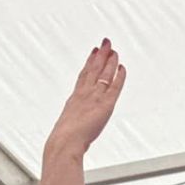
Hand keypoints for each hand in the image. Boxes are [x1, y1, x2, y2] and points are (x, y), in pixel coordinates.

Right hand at [45, 41, 125, 158]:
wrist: (65, 142)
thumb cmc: (62, 141)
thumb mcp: (64, 128)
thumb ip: (69, 126)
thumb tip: (64, 133)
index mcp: (74, 99)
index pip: (83, 76)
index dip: (89, 63)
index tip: (93, 53)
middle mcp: (84, 94)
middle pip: (94, 69)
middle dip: (100, 55)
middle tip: (105, 43)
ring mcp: (95, 97)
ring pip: (104, 74)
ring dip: (110, 61)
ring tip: (114, 49)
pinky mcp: (106, 104)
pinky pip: (115, 87)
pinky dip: (119, 76)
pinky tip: (122, 67)